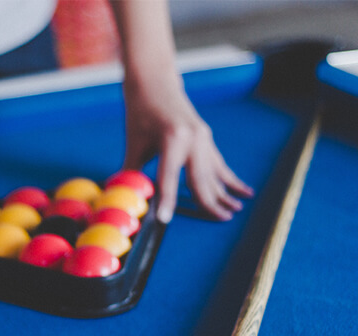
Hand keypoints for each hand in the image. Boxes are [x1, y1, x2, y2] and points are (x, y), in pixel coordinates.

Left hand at [122, 74, 253, 222]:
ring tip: (234, 212)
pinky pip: (219, 163)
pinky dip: (229, 179)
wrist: (155, 81)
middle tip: (219, 221)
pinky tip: (244, 191)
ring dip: (225, 193)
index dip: (166, 201)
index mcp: (173, 139)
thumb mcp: (134, 142)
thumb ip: (132, 171)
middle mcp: (193, 138)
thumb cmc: (141, 111)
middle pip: (201, 178)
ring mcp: (204, 138)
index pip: (169, 178)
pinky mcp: (206, 138)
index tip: (165, 220)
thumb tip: (126, 195)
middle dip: (209, 202)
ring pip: (214, 172)